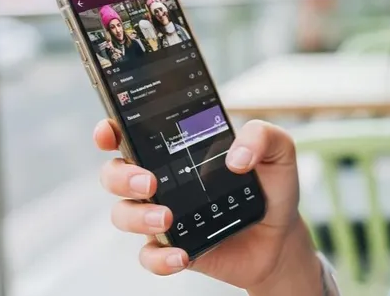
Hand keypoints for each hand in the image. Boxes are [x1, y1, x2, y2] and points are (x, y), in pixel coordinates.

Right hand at [93, 119, 321, 291]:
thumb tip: (236, 156)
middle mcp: (160, 180)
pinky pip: (148, 256)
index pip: (130, 134)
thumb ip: (262, 136)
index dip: (110, 131)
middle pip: (114, 174)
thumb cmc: (270, 186)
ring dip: (138, 216)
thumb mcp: (278, 152)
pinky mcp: (171, 247)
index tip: (109, 132)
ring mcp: (162, 215)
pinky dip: (160, 258)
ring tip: (168, 219)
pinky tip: (182, 255)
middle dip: (122, 177)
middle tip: (151, 183)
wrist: (280, 236)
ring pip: (123, 215)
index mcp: (175, 149)